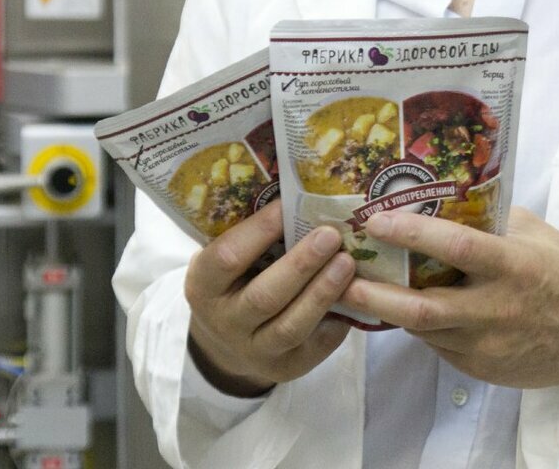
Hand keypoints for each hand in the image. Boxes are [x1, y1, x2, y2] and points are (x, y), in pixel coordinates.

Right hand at [184, 201, 354, 396]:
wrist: (226, 345)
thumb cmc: (232, 284)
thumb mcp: (223, 262)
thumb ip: (247, 237)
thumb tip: (296, 191)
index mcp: (203, 286)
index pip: (227, 258)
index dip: (258, 231)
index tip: (289, 205)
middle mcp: (225, 322)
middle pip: (264, 297)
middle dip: (300, 264)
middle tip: (331, 234)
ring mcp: (255, 351)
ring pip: (291, 326)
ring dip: (322, 292)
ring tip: (348, 263)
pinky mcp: (285, 368)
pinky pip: (314, 346)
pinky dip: (336, 320)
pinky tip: (355, 295)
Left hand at [340, 206, 558, 387]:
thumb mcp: (534, 233)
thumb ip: (492, 216)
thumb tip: (446, 189)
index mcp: (512, 265)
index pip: (454, 247)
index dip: (411, 234)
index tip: (375, 221)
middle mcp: (496, 308)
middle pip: (422, 307)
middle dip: (374, 293)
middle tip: (340, 277)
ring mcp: (487, 343)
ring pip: (423, 329)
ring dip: (387, 311)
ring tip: (352, 291)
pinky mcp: (482, 368)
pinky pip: (438, 346)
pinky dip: (418, 328)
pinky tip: (399, 309)